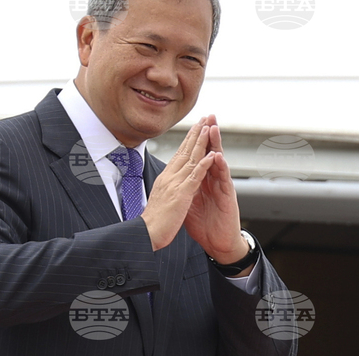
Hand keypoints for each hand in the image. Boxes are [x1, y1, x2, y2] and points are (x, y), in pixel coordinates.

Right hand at [142, 117, 217, 250]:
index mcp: (166, 178)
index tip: (198, 126)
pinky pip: (195, 177)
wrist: (147, 234)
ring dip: (201, 143)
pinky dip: (204, 165)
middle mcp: (170, 177)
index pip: (180, 153)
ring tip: (209, 128)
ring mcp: (175, 184)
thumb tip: (172, 180)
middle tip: (205, 117)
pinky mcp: (181, 195)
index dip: (189, 138)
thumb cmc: (154, 221)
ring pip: (191, 159)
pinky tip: (211, 155)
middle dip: (196, 133)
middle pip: (185, 150)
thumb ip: (169, 186)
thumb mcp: (162, 197)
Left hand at [183, 115, 248, 263]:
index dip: (196, 141)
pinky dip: (220, 167)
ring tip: (213, 128)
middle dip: (209, 135)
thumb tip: (172, 179)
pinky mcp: (227, 197)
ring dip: (216, 145)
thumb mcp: (188, 202)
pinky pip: (223, 180)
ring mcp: (221, 188)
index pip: (199, 156)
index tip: (192, 125)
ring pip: (218, 162)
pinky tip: (217, 156)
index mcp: (202, 181)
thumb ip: (183, 188)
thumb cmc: (205, 225)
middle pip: (210, 153)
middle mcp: (213, 181)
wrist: (218, 244)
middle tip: (208, 116)